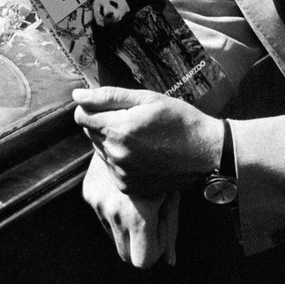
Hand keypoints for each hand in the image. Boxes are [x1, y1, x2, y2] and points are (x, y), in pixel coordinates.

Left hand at [73, 86, 223, 193]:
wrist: (206, 153)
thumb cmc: (179, 121)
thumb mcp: (147, 98)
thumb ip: (108, 96)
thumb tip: (78, 96)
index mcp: (119, 129)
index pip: (82, 116)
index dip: (92, 107)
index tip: (108, 105)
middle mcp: (116, 154)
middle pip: (90, 133)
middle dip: (104, 123)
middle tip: (131, 119)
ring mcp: (121, 173)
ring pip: (100, 150)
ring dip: (111, 141)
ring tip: (140, 137)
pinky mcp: (128, 186)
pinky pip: (111, 167)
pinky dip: (120, 159)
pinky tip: (142, 153)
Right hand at [82, 151, 178, 267]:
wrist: (132, 130)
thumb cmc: (164, 166)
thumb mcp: (172, 197)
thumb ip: (170, 231)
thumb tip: (170, 262)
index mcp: (137, 216)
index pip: (141, 261)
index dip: (154, 249)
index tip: (160, 229)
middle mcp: (113, 213)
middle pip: (125, 253)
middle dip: (140, 241)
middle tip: (151, 215)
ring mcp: (98, 202)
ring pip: (114, 234)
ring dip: (126, 224)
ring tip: (138, 197)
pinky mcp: (89, 192)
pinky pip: (104, 215)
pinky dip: (114, 209)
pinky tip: (123, 188)